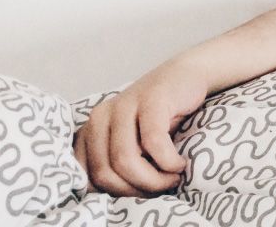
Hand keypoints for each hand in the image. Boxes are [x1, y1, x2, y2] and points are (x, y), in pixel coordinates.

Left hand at [73, 59, 207, 195]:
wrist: (187, 75)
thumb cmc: (161, 115)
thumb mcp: (133, 139)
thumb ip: (115, 160)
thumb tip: (112, 199)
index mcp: (91, 128)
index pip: (87, 176)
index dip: (114, 192)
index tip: (140, 192)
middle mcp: (101, 115)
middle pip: (105, 172)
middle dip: (135, 190)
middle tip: (161, 188)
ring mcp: (125, 105)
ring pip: (125, 160)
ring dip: (153, 180)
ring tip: (173, 178)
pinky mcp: (151, 100)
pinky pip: (153, 142)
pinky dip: (168, 161)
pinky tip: (179, 163)